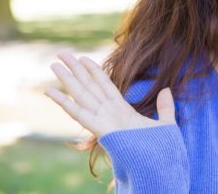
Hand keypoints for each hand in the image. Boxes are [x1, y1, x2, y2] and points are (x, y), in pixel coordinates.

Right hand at [45, 51, 175, 136]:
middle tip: (61, 53)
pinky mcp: (98, 129)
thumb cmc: (158, 148)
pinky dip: (63, 102)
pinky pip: (78, 113)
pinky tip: (50, 91)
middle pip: (88, 85)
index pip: (105, 85)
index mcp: (122, 110)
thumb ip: (165, 107)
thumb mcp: (165, 123)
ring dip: (67, 79)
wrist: (156, 164)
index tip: (84, 57)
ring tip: (54, 64)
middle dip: (75, 70)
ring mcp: (101, 119)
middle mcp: (108, 112)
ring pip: (80, 94)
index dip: (94, 71)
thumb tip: (167, 90)